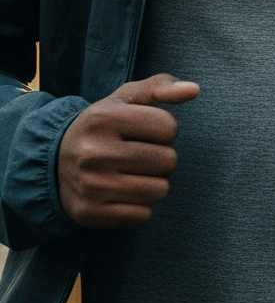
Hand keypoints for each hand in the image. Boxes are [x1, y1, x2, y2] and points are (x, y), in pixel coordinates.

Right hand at [57, 73, 199, 228]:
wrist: (52, 164)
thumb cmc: (102, 128)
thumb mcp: (125, 99)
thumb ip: (161, 87)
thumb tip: (193, 90)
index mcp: (103, 119)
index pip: (169, 127)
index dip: (163, 130)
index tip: (141, 132)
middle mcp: (93, 152)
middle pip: (168, 161)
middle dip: (159, 158)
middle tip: (135, 156)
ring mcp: (90, 185)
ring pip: (160, 190)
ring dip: (152, 183)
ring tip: (129, 174)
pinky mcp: (90, 213)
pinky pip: (143, 215)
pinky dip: (139, 206)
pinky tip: (119, 194)